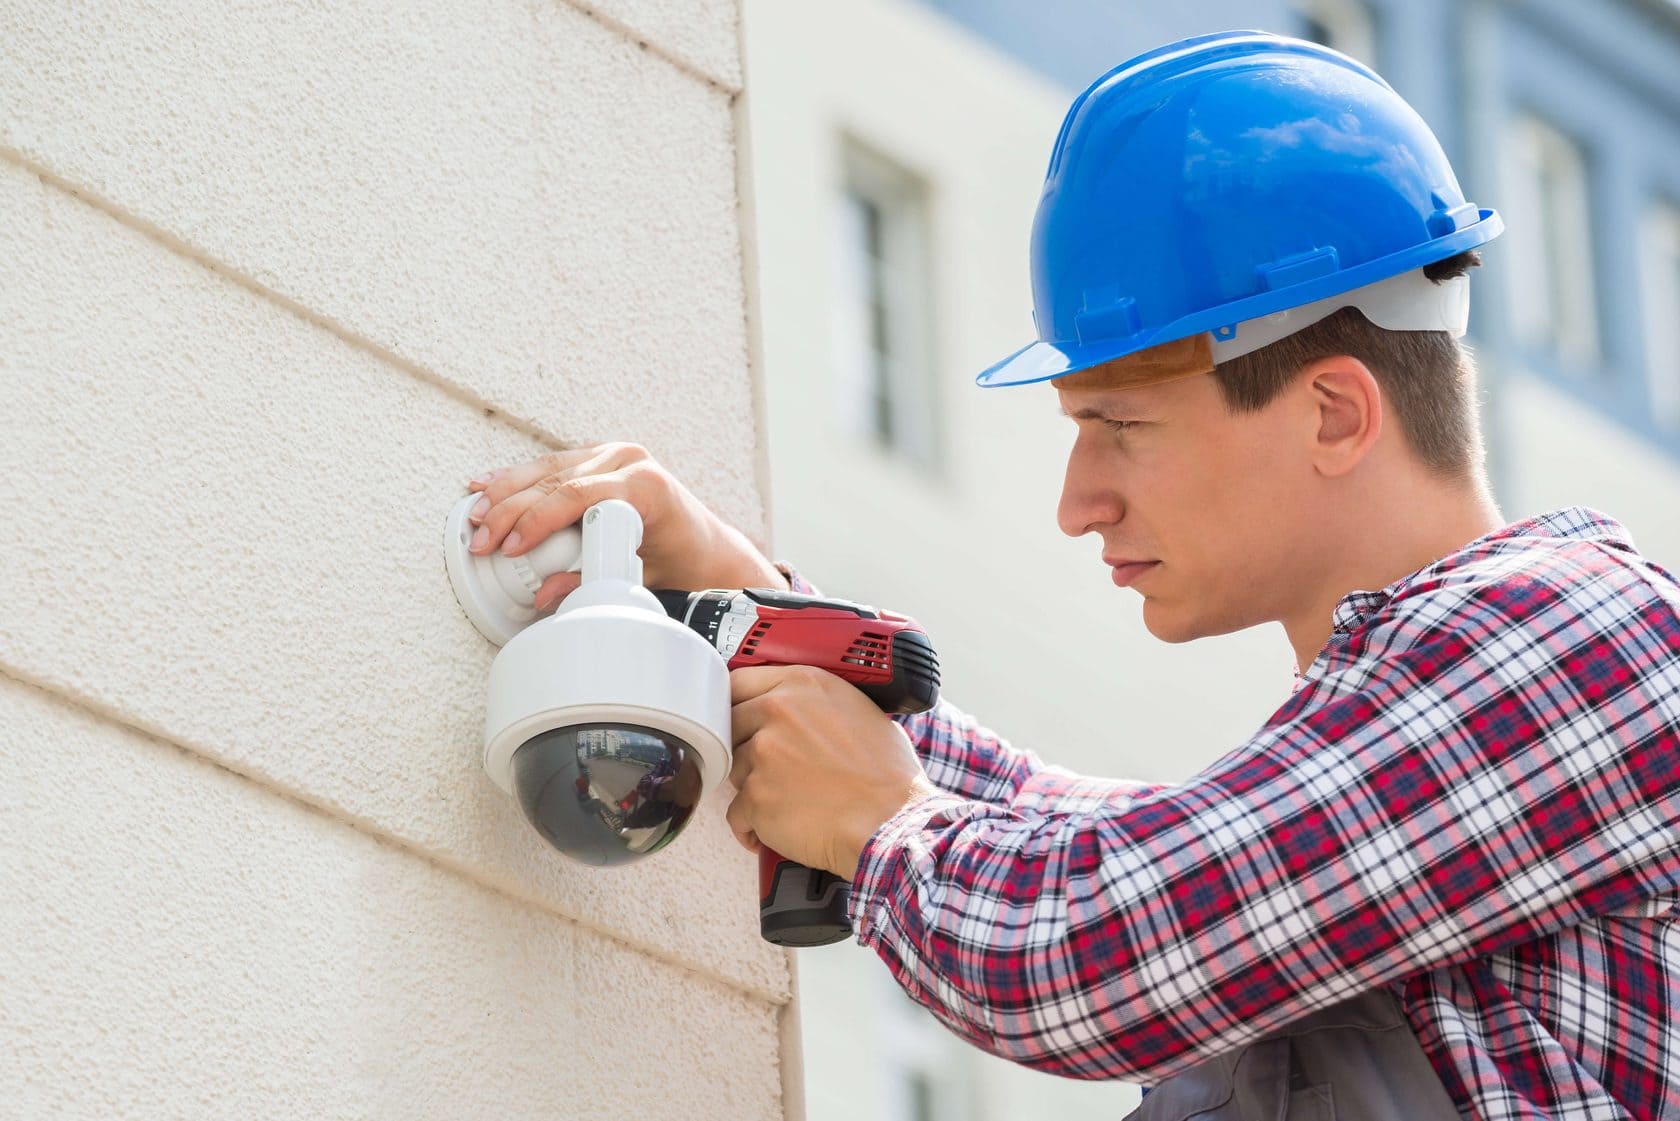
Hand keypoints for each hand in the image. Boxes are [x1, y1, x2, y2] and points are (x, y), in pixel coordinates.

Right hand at [465, 442, 787, 609]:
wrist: (706, 547)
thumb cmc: (681, 562)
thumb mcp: (641, 579)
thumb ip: (594, 583)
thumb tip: (546, 598)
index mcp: (645, 486)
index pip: (577, 495)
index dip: (537, 520)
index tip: (510, 547)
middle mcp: (629, 460)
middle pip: (555, 480)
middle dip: (510, 510)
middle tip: (481, 538)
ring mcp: (615, 454)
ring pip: (547, 466)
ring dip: (505, 489)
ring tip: (474, 513)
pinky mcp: (600, 457)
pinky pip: (552, 463)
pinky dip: (518, 477)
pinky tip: (487, 485)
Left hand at [724, 665, 938, 879]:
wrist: (891, 824)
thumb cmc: (888, 776)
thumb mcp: (860, 711)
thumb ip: (815, 703)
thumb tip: (797, 710)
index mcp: (802, 684)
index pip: (740, 682)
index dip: (740, 706)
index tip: (742, 720)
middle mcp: (778, 712)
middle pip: (731, 726)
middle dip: (746, 748)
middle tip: (772, 767)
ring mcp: (763, 754)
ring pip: (734, 770)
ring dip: (753, 787)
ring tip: (789, 800)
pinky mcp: (755, 797)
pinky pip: (737, 812)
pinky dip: (753, 826)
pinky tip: (779, 828)